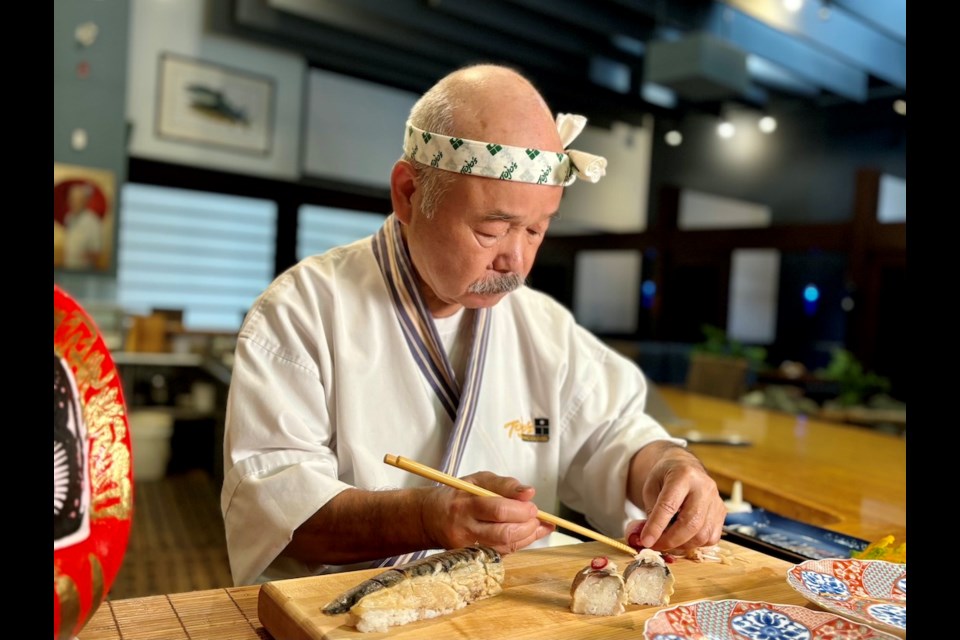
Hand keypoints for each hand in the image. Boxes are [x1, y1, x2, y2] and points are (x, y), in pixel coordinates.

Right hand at [421, 471, 554, 554]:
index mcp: (466, 504)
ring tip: (534, 525)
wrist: (430, 518)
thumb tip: (529, 493)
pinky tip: (525, 534)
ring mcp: (467, 546)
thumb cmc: (458, 495)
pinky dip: (517, 544)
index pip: (498, 509)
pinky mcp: (472, 558)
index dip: (521, 509)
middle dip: (528, 526)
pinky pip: (501, 553)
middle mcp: (465, 527)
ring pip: (504, 547)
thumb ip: (504, 484)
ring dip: (527, 537)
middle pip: (503, 532)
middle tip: (535, 517)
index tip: (532, 505)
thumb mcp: (478, 480)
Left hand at [627, 443, 724, 550]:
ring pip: (702, 535)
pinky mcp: (721, 512)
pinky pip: (711, 538)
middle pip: (691, 524)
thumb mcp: (650, 486)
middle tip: (655, 545)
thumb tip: (647, 539)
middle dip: (670, 540)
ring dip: (682, 545)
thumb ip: (650, 512)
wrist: (685, 467)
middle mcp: (704, 487)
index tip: (646, 541)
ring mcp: (716, 500)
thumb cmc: (665, 477)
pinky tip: (683, 538)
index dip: (656, 526)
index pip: (669, 505)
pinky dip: (695, 544)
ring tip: (667, 541)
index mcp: (683, 474)